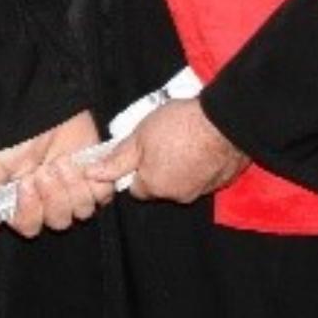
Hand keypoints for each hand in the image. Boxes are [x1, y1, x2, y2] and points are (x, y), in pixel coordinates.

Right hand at [0, 109, 118, 238]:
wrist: (38, 106)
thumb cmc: (12, 136)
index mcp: (24, 201)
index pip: (30, 226)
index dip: (30, 212)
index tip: (25, 185)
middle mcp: (50, 199)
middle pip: (59, 221)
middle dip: (52, 197)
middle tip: (44, 170)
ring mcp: (74, 188)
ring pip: (81, 210)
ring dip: (71, 187)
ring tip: (61, 162)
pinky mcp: (96, 175)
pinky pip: (102, 195)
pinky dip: (93, 183)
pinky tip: (80, 165)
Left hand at [100, 99, 248, 204]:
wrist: (225, 121)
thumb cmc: (179, 126)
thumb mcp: (139, 137)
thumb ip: (116, 159)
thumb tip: (91, 173)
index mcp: (155, 186)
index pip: (136, 188)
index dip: (135, 169)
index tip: (140, 151)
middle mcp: (179, 196)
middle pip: (160, 187)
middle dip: (159, 169)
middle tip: (162, 142)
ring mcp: (203, 191)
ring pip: (183, 183)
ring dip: (181, 168)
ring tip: (184, 141)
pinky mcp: (223, 181)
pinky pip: (205, 177)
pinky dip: (202, 166)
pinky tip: (202, 147)